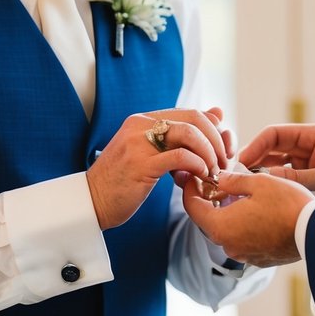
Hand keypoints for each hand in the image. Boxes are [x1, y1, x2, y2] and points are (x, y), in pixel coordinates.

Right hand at [87, 107, 228, 229]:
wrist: (91, 203)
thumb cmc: (124, 181)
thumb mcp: (153, 153)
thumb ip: (182, 134)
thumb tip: (218, 113)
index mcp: (144, 120)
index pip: (191, 112)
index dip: (214, 130)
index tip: (222, 151)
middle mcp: (140, 125)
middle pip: (195, 120)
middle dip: (216, 140)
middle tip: (223, 162)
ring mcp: (139, 144)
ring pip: (189, 134)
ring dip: (209, 153)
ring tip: (213, 171)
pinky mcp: (140, 165)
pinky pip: (179, 157)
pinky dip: (197, 165)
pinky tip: (201, 177)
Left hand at [181, 170, 312, 266]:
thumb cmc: (287, 204)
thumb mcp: (257, 182)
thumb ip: (231, 180)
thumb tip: (218, 179)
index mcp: (222, 227)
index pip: (192, 207)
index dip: (190, 188)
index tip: (194, 175)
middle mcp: (228, 245)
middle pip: (207, 220)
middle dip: (209, 199)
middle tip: (215, 180)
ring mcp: (244, 255)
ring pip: (225, 230)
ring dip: (226, 212)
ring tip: (237, 192)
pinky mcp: (258, 258)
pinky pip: (241, 239)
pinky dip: (241, 224)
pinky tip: (253, 209)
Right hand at [239, 123, 314, 213]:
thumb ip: (299, 177)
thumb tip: (266, 178)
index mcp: (313, 136)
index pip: (275, 134)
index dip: (255, 146)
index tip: (242, 163)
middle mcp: (307, 145)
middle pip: (271, 148)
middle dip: (253, 160)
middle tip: (236, 177)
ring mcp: (307, 161)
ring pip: (274, 163)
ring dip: (260, 172)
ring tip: (245, 186)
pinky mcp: (308, 175)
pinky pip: (284, 176)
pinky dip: (272, 182)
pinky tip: (262, 193)